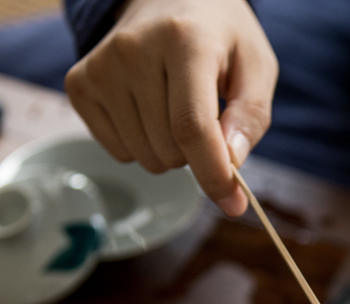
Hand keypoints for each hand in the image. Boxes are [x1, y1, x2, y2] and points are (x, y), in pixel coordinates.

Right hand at [64, 0, 277, 215]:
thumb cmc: (220, 38)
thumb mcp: (256, 68)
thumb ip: (250, 118)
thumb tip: (232, 165)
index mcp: (184, 40)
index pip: (192, 127)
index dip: (214, 175)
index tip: (234, 204)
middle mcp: (132, 49)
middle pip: (170, 150)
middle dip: (197, 154)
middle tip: (203, 115)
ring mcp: (100, 67)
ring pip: (146, 158)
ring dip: (170, 151)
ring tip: (175, 107)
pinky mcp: (80, 84)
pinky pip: (120, 152)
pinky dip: (142, 145)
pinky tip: (149, 109)